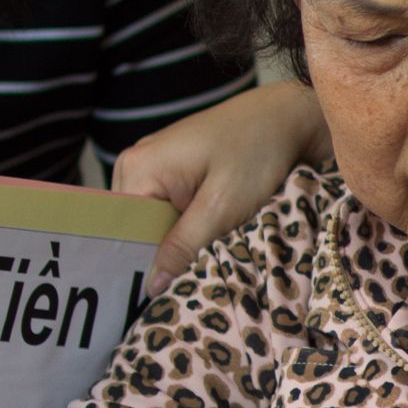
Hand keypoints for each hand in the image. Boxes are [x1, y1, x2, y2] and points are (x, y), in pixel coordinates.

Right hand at [114, 81, 329, 295]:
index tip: (162, 290)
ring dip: (180, 239)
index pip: (122, 231)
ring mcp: (153, 165)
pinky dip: (188, 224)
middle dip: (164, 252)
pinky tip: (210, 228)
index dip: (142, 262)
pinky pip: (169, 209)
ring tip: (207, 244)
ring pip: (155, 222)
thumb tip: (151, 286)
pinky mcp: (173, 169)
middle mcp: (135, 164)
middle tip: (195, 268)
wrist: (285, 117)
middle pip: (137, 228)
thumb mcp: (222, 205)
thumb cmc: (257, 152)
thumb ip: (184, 245)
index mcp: (137, 168)